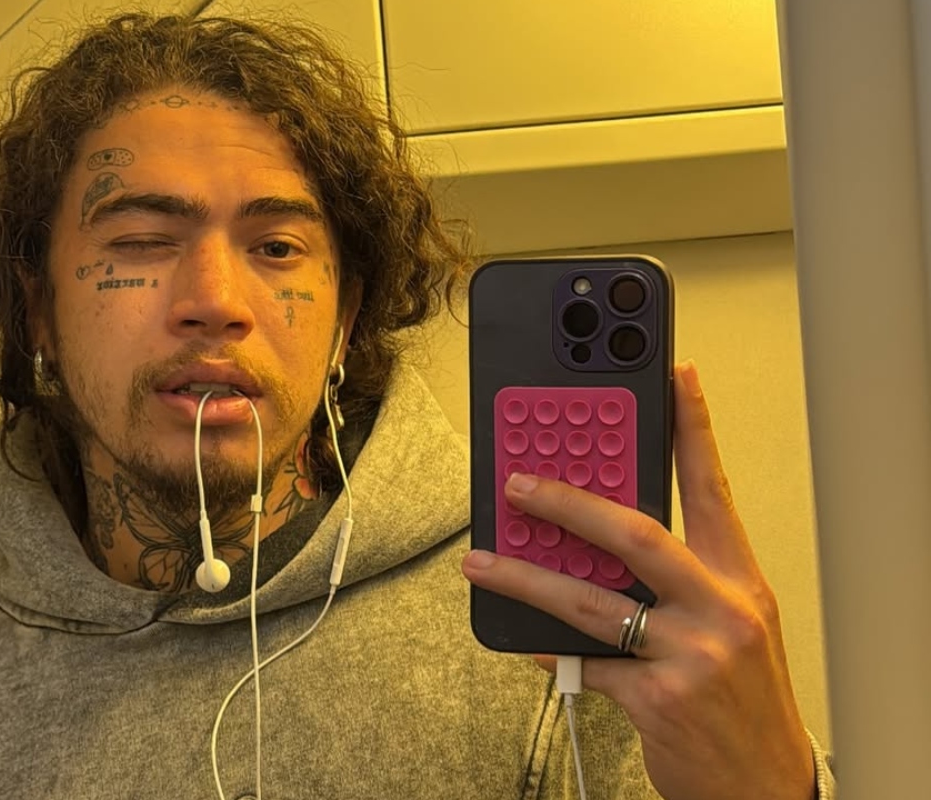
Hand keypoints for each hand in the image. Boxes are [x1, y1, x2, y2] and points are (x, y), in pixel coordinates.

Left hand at [462, 361, 815, 799]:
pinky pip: (582, 661)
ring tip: (482, 560)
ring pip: (591, 601)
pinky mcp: (658, 699)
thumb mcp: (728, 624)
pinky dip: (546, 648)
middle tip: (519, 482)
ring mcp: (691, 654)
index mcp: (739, 580)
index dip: (693, 427)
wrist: (763, 786)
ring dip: (526, 577)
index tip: (673, 376)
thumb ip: (674, 580)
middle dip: (568, 501)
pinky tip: (522, 636)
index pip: (713, 487)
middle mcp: (721, 609)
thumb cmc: (740, 697)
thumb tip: (592, 543)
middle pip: (635, 533)